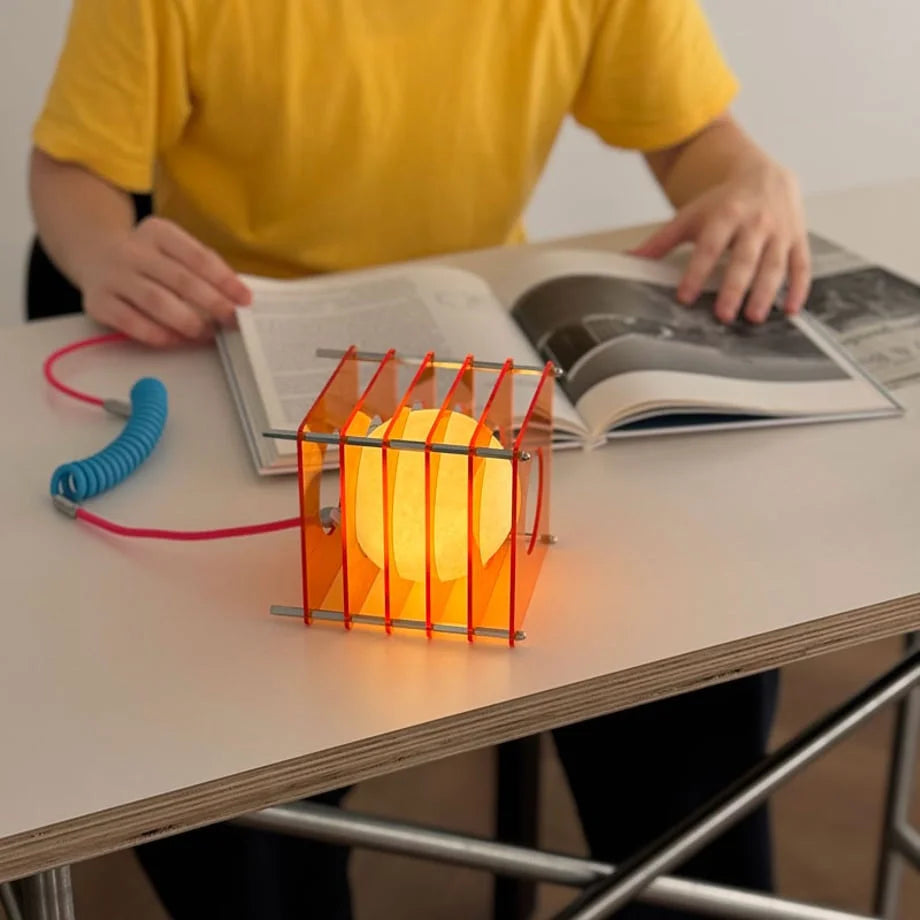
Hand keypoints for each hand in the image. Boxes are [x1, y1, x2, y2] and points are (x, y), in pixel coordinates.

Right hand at [80, 217, 251, 346]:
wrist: (92, 252)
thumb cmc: (148, 258)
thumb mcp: (172, 250)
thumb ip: (201, 269)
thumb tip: (235, 299)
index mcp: (158, 232)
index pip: (197, 256)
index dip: (224, 280)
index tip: (244, 299)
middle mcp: (133, 250)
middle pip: (180, 279)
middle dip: (212, 303)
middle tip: (231, 320)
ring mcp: (113, 276)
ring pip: (156, 300)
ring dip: (187, 321)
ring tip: (207, 333)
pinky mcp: (97, 302)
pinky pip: (130, 321)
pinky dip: (156, 333)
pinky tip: (175, 340)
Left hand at [633, 160, 810, 323]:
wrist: (765, 176)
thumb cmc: (724, 203)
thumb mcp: (690, 216)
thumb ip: (662, 241)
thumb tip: (629, 258)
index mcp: (725, 215)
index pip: (709, 246)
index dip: (696, 272)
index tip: (685, 297)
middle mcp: (755, 223)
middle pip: (744, 258)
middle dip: (734, 288)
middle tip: (724, 314)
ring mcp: (779, 232)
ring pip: (774, 265)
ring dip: (765, 293)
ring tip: (753, 317)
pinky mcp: (797, 240)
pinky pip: (801, 266)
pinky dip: (798, 289)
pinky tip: (789, 310)